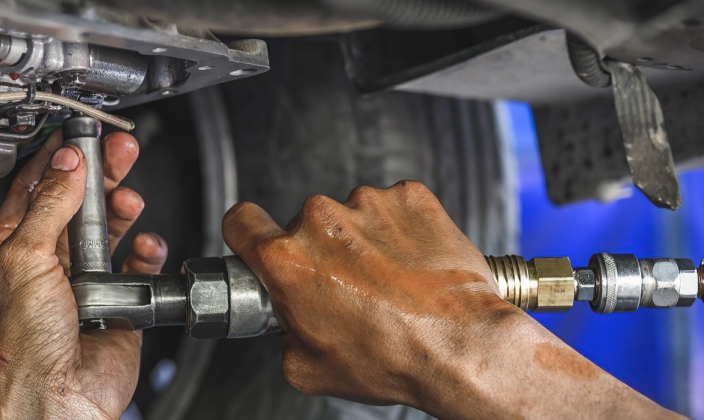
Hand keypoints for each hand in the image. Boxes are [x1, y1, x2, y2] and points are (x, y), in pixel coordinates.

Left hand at [0, 130, 167, 418]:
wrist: (57, 400)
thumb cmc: (23, 349)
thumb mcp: (25, 259)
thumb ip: (47, 205)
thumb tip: (65, 165)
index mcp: (6, 254)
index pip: (31, 190)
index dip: (55, 159)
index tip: (77, 135)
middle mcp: (41, 268)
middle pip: (74, 205)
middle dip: (98, 176)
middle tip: (119, 151)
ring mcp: (79, 287)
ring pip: (106, 233)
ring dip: (120, 211)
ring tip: (130, 197)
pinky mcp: (114, 306)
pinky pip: (136, 269)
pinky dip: (144, 253)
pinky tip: (144, 244)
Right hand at [222, 181, 675, 417]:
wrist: (463, 346)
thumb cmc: (394, 358)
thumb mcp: (307, 367)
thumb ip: (282, 330)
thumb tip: (288, 318)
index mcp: (288, 261)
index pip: (240, 221)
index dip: (247, 234)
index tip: (257, 241)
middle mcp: (322, 222)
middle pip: (304, 224)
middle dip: (321, 252)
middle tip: (349, 289)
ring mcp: (368, 203)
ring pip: (351, 215)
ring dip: (363, 240)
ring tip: (391, 281)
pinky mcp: (410, 197)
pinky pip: (393, 207)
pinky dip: (400, 229)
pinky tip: (412, 264)